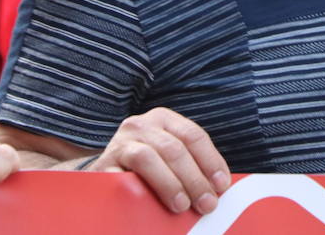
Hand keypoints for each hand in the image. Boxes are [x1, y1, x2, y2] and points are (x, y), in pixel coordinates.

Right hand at [86, 107, 230, 214]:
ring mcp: (120, 143)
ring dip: (170, 184)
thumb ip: (192, 166)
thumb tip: (219, 189)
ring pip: (148, 158)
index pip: (193, 135)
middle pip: (174, 148)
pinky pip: (121, 178)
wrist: (104, 175)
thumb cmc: (147, 169)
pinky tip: (150, 204)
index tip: (222, 185)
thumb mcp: (170, 159)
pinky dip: (138, 190)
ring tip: (182, 205)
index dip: (210, 160)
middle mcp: (140, 125)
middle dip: (195, 179)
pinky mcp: (103, 165)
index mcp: (163, 119)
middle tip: (207, 204)